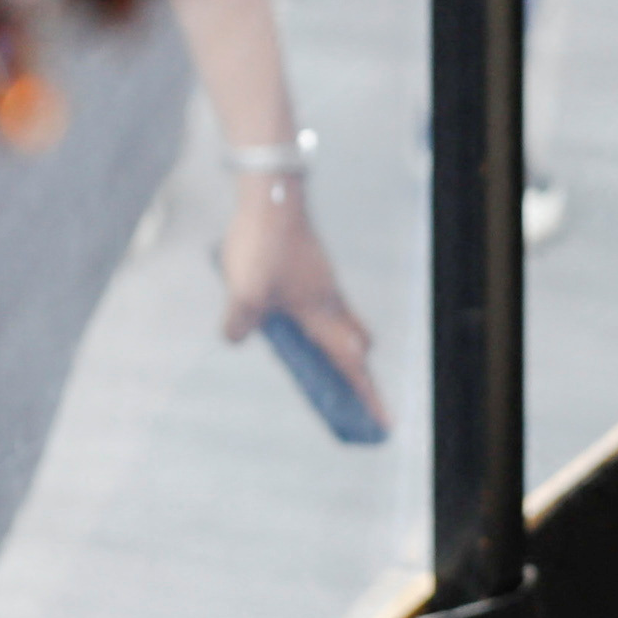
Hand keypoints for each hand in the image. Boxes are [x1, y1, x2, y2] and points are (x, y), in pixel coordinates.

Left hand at [222, 173, 393, 436]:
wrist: (272, 195)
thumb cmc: (262, 247)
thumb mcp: (242, 293)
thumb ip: (237, 323)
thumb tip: (234, 339)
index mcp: (321, 314)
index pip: (351, 365)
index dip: (367, 396)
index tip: (383, 422)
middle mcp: (329, 300)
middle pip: (354, 342)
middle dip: (356, 368)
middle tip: (352, 387)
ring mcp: (322, 279)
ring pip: (340, 319)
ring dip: (336, 341)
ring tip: (313, 357)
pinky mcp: (311, 263)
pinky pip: (321, 300)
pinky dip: (316, 317)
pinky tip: (287, 311)